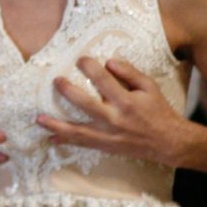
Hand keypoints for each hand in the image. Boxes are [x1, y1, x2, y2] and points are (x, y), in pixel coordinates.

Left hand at [37, 57, 189, 164]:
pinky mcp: (106, 146)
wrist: (168, 142)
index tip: (81, 59)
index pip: (103, 80)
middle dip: (67, 91)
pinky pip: (82, 144)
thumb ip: (129, 72)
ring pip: (77, 131)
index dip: (89, 67)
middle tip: (56, 81)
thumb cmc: (159, 111)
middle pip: (84, 104)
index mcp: (126, 102)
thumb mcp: (149, 87)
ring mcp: (108, 135)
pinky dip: (66, 141)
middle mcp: (114, 119)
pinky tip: (52, 138)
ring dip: (56, 125)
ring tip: (39, 119)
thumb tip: (108, 61)